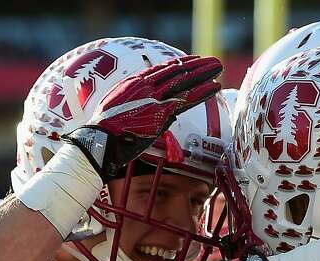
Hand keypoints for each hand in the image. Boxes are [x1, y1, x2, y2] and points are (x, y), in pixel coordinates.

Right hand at [67, 55, 222, 179]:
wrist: (100, 140)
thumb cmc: (107, 133)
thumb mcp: (120, 113)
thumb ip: (141, 109)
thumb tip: (164, 116)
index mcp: (134, 83)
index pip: (161, 70)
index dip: (179, 65)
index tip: (192, 61)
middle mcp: (145, 86)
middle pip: (176, 72)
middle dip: (196, 65)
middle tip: (213, 61)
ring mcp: (153, 97)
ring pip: (184, 81)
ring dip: (204, 73)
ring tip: (218, 67)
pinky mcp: (160, 111)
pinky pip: (186, 99)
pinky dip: (203, 92)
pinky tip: (215, 87)